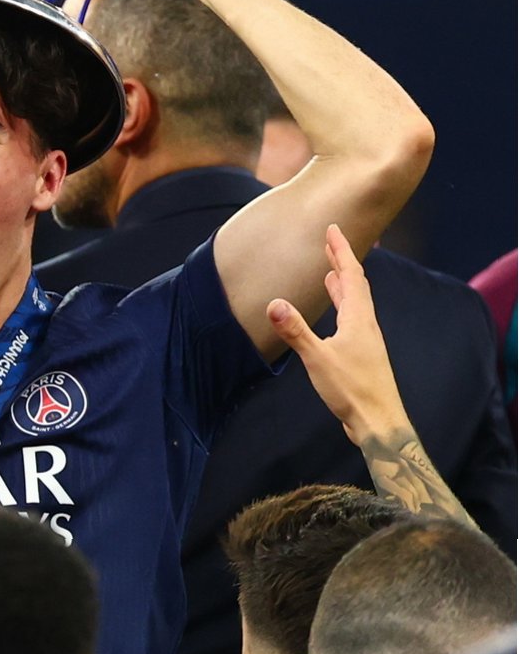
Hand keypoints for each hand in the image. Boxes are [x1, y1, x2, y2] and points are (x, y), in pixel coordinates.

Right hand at [266, 225, 407, 445]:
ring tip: (331, 273)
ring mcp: (367, 341)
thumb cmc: (352, 390)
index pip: (352, 275)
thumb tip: (274, 303)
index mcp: (359, 319)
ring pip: (356, 304)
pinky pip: (354, 320)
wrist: (380, 424)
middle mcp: (366, 325)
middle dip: (342, 262)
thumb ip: (296, 331)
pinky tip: (337, 317)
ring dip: (344, 285)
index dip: (341, 251)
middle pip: (357, 285)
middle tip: (331, 243)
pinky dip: (343, 307)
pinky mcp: (363, 356)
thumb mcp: (318, 359)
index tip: (333, 229)